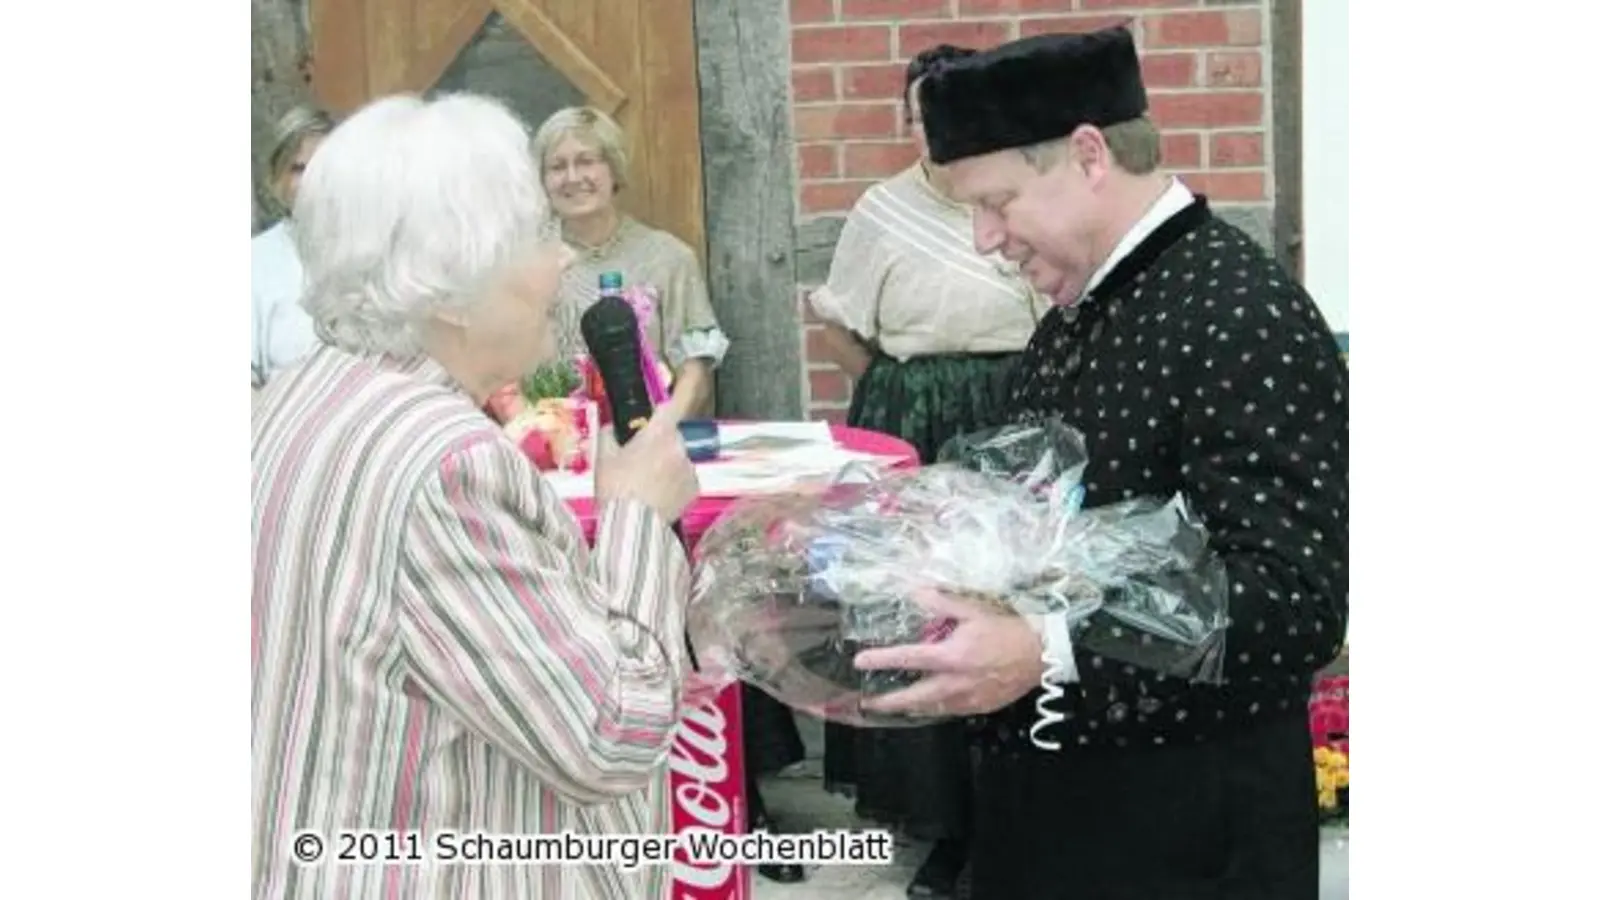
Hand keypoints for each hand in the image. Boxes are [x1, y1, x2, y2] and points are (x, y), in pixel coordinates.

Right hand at [593, 405, 698, 522]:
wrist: (631, 525)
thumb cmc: (615, 488)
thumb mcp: (602, 457)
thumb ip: (609, 434)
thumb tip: (612, 427)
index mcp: (660, 433)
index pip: (669, 408)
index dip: (659, 413)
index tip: (650, 421)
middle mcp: (681, 447)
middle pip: (672, 436)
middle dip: (659, 444)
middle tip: (641, 459)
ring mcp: (690, 469)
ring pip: (679, 459)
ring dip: (668, 464)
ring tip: (648, 482)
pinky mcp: (695, 490)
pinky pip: (685, 479)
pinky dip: (675, 484)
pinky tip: (658, 495)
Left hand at [853, 590, 1047, 717]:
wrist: (1042, 656)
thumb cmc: (1007, 629)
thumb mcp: (974, 610)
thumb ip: (942, 603)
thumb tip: (915, 591)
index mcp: (952, 656)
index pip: (909, 659)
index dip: (881, 660)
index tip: (860, 662)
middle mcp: (955, 683)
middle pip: (913, 697)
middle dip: (887, 702)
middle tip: (867, 703)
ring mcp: (967, 699)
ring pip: (930, 708)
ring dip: (908, 707)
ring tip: (890, 706)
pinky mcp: (979, 708)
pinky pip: (949, 711)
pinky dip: (933, 708)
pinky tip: (927, 704)